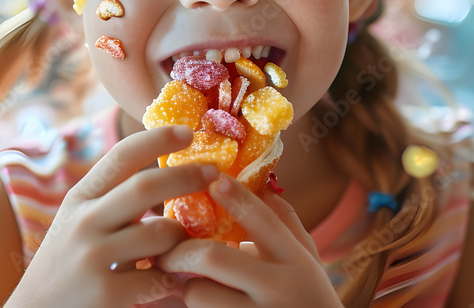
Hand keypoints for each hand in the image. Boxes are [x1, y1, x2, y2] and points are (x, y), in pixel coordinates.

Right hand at [6, 124, 219, 307]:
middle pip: (145, 187)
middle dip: (186, 176)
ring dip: (182, 237)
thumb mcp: (76, 222)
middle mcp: (83, 222)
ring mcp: (93, 258)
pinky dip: (173, 278)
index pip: (120, 157)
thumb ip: (112, 199)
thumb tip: (166, 172)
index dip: (157, 139)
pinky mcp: (105, 294)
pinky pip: (159, 278)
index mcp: (79, 199)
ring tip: (185, 243)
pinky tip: (172, 280)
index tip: (188, 132)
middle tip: (214, 173)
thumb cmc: (66, 264)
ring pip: (161, 235)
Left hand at [153, 174, 342, 307]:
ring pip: (199, 293)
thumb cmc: (309, 298)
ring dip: (185, 286)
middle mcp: (278, 288)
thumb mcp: (307, 260)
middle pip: (213, 257)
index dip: (236, 197)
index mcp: (295, 261)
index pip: (263, 220)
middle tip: (164, 248)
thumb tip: (260, 182)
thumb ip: (286, 223)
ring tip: (185, 284)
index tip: (213, 179)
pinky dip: (187, 307)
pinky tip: (185, 302)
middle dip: (180, 249)